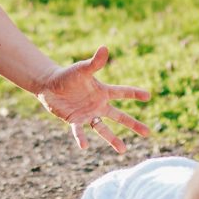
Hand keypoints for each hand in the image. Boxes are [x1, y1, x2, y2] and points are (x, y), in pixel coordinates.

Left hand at [36, 45, 151, 152]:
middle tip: (147, 133)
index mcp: (102, 91)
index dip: (135, 93)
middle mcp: (98, 105)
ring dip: (113, 139)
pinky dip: (81, 137)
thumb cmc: (68, 75)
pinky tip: (84, 146)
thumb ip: (94, 63)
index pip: (122, 92)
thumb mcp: (82, 69)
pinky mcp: (75, 120)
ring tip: (123, 150)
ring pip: (104, 129)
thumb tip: (105, 48)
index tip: (148, 96)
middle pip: (119, 116)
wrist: (50, 86)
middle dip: (133, 124)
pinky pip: (80, 130)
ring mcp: (88, 114)